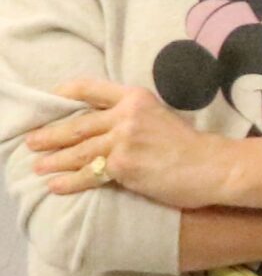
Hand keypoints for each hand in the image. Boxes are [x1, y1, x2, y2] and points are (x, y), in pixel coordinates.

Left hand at [26, 79, 234, 208]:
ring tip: (38, 166)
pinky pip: (89, 174)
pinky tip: (56, 186)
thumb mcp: (161, 118)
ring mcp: (124, 140)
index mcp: (137, 98)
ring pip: (79, 151)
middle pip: (78, 124)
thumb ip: (133, 118)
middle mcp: (127, 115)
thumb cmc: (192, 147)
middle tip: (32, 142)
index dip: (66, 94)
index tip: (52, 101)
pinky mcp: (123, 165)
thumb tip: (104, 130)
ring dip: (54, 160)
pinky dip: (69, 181)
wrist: (214, 166)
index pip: (91, 89)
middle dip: (51, 135)